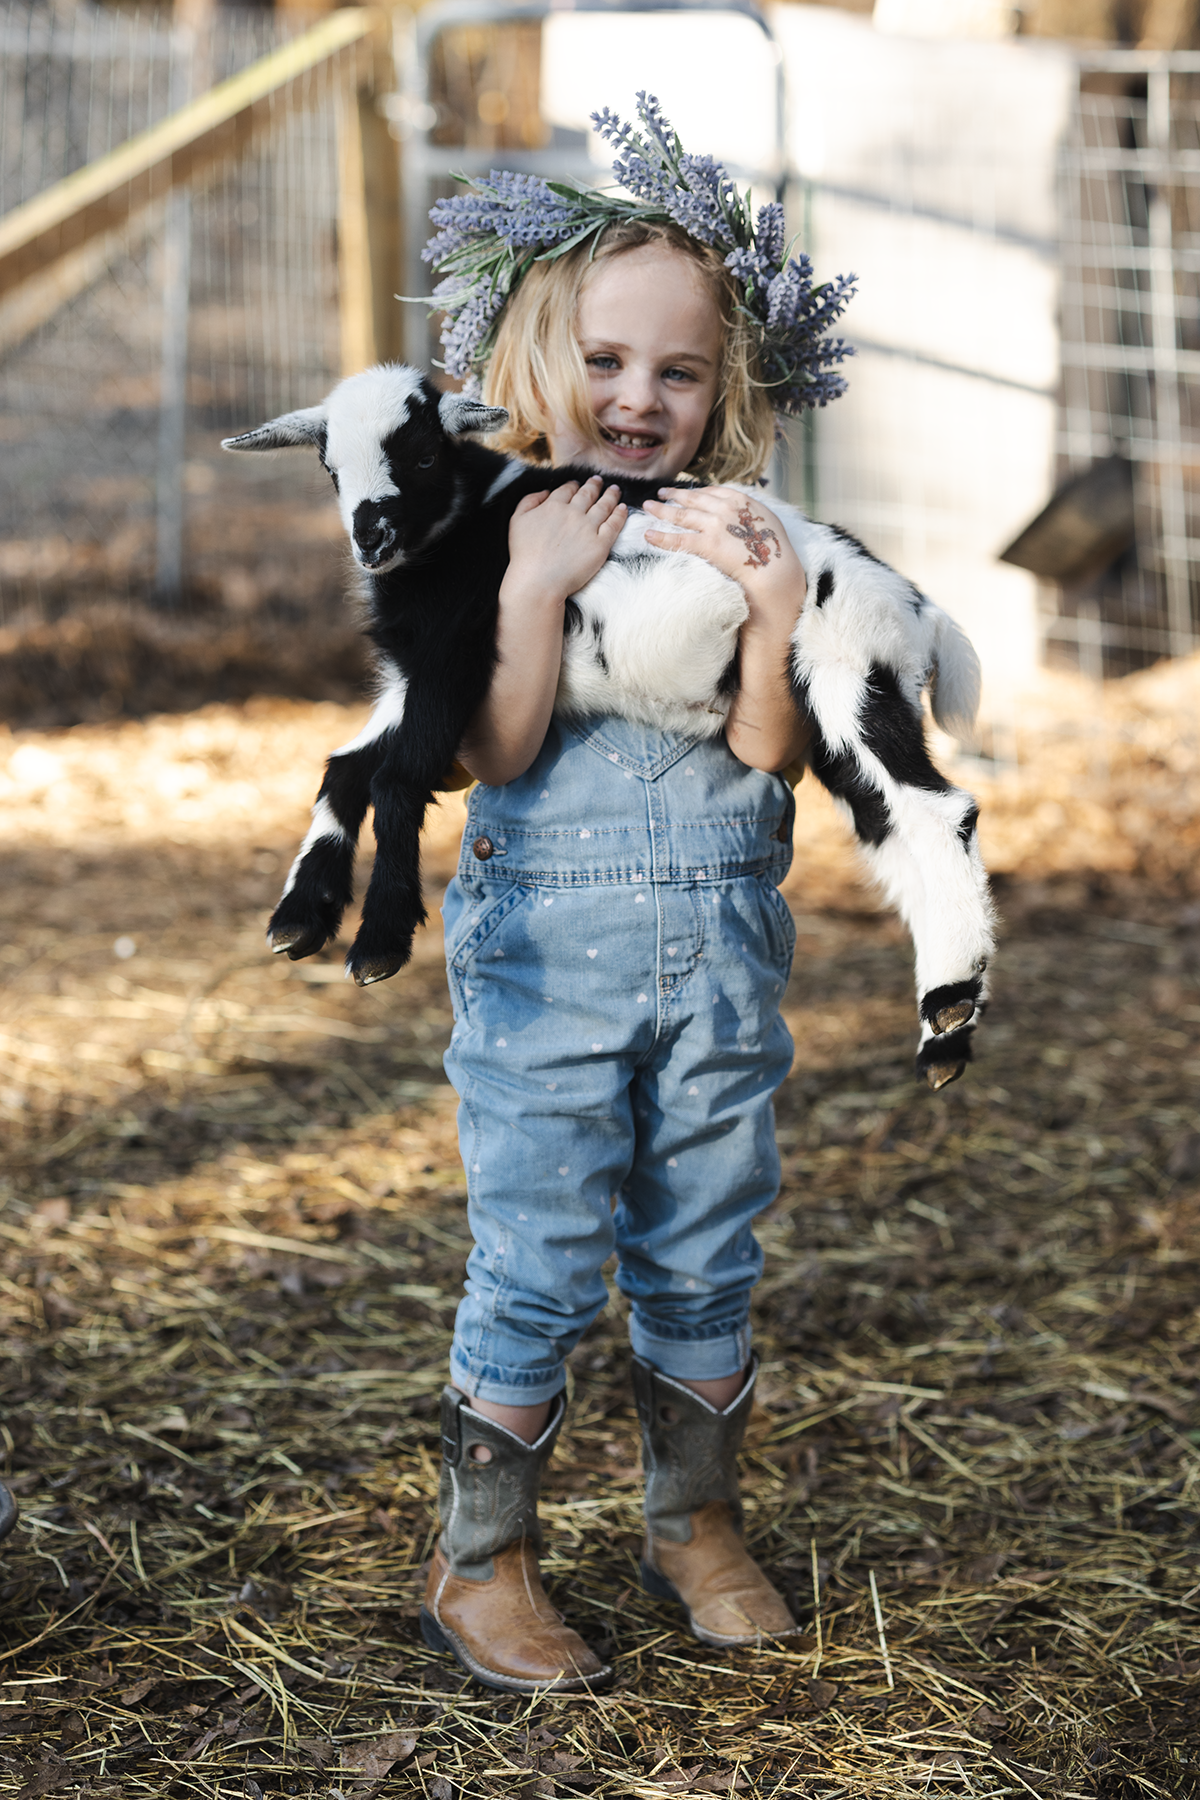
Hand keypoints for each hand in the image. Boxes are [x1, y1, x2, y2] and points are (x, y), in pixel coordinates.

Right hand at [507, 475, 626, 603]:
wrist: (538, 581)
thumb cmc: (524, 555)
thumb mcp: (516, 520)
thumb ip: (528, 501)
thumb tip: (545, 492)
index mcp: (553, 505)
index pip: (567, 490)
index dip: (574, 485)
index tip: (577, 484)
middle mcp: (573, 513)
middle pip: (588, 494)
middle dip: (594, 485)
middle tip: (599, 480)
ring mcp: (588, 527)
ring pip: (604, 505)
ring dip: (610, 495)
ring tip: (615, 490)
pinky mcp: (600, 544)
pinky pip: (614, 524)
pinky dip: (619, 514)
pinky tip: (622, 508)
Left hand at [642, 486, 806, 631]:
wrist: (776, 569)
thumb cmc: (775, 550)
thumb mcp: (767, 521)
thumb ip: (751, 514)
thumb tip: (744, 516)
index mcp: (741, 500)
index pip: (712, 491)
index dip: (695, 491)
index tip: (685, 492)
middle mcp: (725, 508)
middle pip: (693, 499)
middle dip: (674, 495)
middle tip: (660, 493)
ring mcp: (715, 525)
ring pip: (681, 515)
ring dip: (662, 510)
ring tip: (648, 507)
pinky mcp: (707, 544)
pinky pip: (678, 539)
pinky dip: (661, 537)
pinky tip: (647, 535)